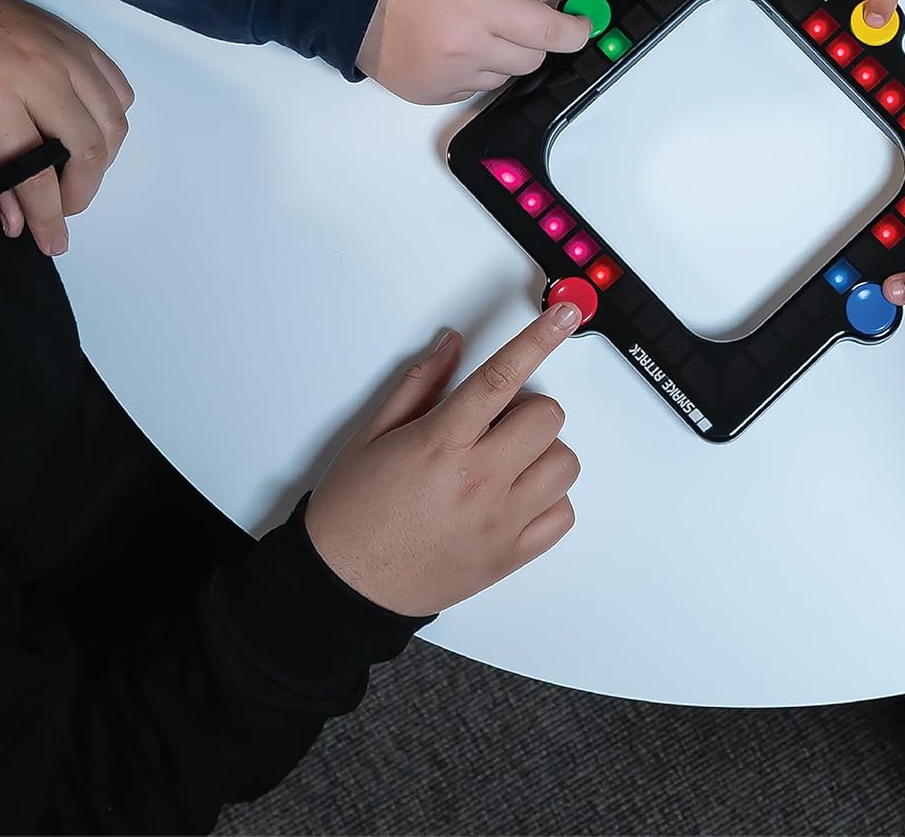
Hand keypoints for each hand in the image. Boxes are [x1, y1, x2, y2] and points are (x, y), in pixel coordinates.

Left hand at [0, 0, 133, 255]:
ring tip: (74, 174)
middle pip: (85, 149)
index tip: (52, 244)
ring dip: (101, 160)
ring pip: (112, 122)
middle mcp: (41, 73)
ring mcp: (67, 52)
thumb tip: (17, 220)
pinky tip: (86, 130)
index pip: (34, 172)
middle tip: (61, 208)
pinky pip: (118, 88)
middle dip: (80, 192)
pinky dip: (111, 118)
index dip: (46, 216)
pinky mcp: (80, 40)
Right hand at [305, 304, 583, 616]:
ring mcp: (499, 521)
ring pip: (564, 463)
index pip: (502, 377)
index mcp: (441, 443)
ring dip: (541, 453)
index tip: (564, 314)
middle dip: (527, 409)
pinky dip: (548, 500)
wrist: (339, 589)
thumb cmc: (351, 515)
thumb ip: (420, 385)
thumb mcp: (372, 436)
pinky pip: (562, 515)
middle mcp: (478, 480)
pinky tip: (514, 497)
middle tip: (495, 424)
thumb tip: (452, 346)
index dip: (539, 339)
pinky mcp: (509, 557)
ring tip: (504, 463)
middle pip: (547, 417)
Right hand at [356, 0, 589, 103]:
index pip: (550, 33)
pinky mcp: (433, 94)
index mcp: (478, 6)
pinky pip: (477, 89)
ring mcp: (448, 77)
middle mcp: (465, 48)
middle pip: (533, 57)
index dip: (574, 31)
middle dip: (534, 36)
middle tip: (512, 12)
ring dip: (504, 54)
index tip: (580, 24)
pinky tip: (454, 43)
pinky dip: (477, 69)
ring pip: (506, 76)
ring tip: (473, 25)